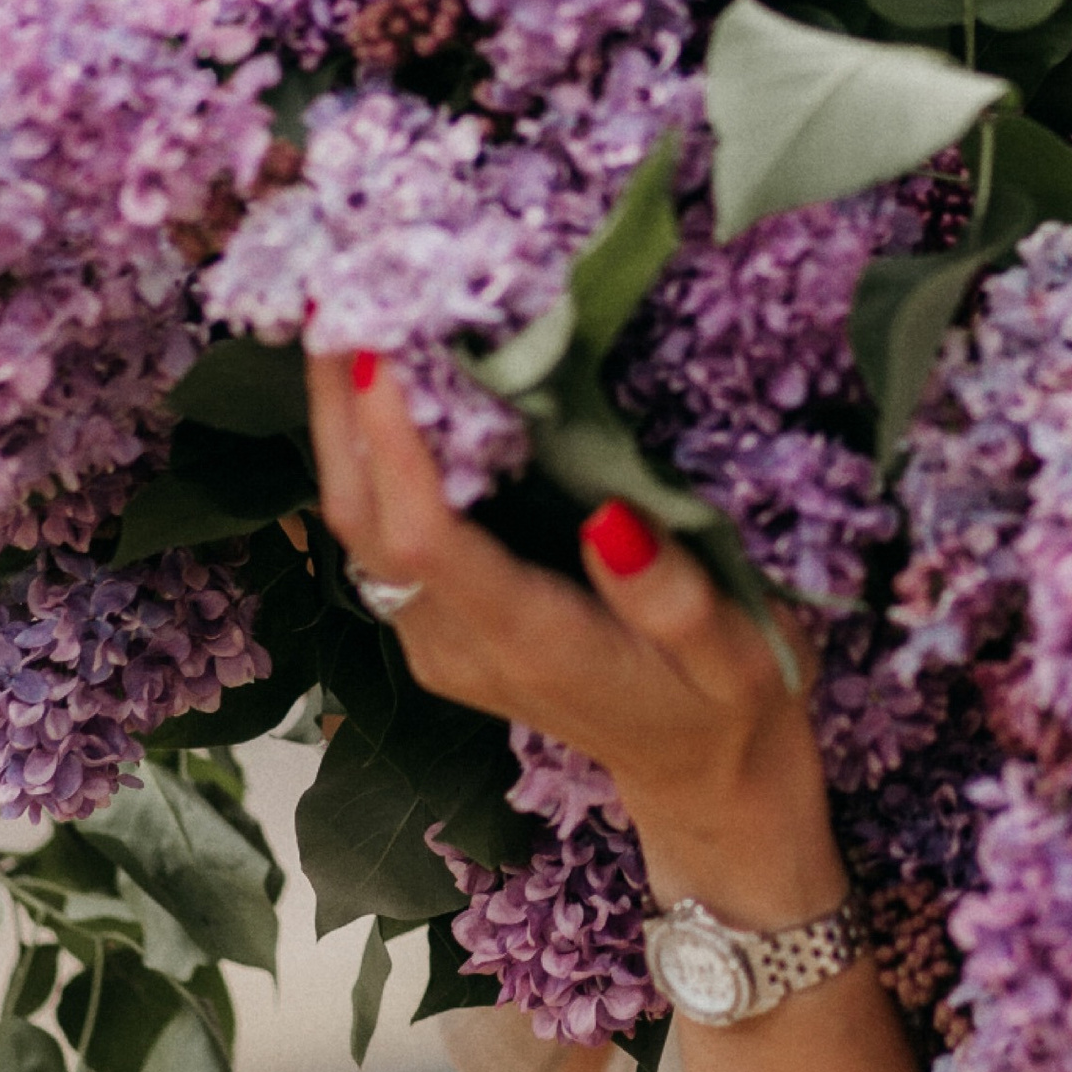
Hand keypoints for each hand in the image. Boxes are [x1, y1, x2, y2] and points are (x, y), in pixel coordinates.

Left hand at [305, 353, 841, 919]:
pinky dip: (367, 450)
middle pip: (360, 521)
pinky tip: (383, 379)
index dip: (392, 445)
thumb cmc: (729, 702)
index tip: (379, 350)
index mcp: (529, 641)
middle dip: (337, 409)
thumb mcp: (735, 654)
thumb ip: (673, 596)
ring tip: (345, 310)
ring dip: (339, 421)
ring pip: (355, 524)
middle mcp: (458, 644)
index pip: (426, 539)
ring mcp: (435, 639)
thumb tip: (611, 517)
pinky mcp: (436, 624)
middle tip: (336, 293)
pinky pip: (378, 530)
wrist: (703, 778)